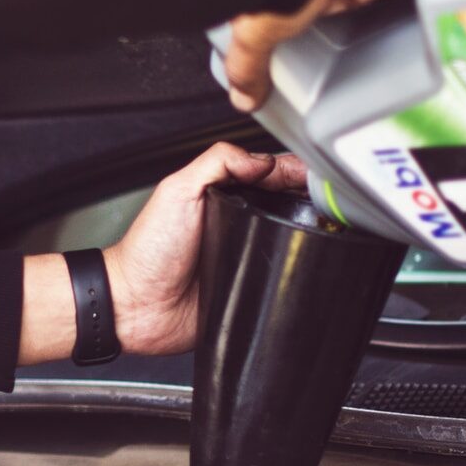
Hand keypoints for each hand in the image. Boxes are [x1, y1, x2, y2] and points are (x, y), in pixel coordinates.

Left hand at [17, 144, 306, 363]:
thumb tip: (262, 159)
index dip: (294, 171)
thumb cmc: (148, 252)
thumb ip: (217, 163)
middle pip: (288, 204)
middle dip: (311, 200)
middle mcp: (239, 223)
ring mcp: (247, 256)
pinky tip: (309, 264)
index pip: (269, 174)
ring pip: (292, 240)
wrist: (137, 306)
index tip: (315, 174)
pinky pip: (282, 279)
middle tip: (328, 201)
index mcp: (223, 195)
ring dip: (310, 235)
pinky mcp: (252, 288)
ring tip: (327, 228)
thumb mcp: (178, 191)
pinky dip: (296, 272)